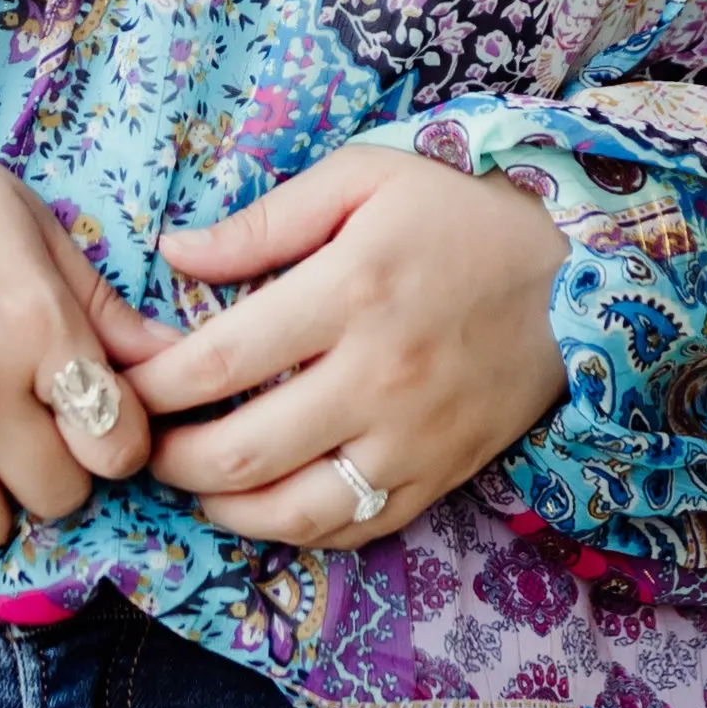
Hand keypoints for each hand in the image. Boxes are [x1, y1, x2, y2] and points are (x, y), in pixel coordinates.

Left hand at [132, 146, 568, 545]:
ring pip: (293, 513)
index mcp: (350, 292)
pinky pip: (354, 528)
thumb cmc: (463, 209)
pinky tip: (266, 502)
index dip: (150, 386)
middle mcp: (378, 377)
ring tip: (195, 483)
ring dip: (222, 510)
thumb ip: (264, 221)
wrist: (584, 267)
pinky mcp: (443, 474)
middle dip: (169, 459)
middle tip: (143, 442)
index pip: (215, 362)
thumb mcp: (364, 178)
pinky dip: (295, 529)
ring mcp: (413, 438)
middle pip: (240, 454)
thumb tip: (174, 253)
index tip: (122, 384)